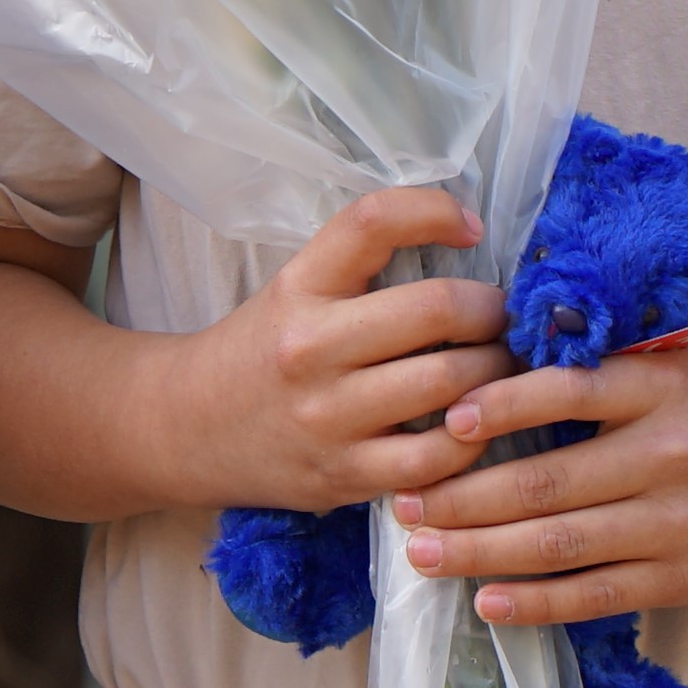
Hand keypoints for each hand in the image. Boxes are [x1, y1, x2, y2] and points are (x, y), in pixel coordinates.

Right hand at [163, 186, 518, 516]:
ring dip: (496, 374)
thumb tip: (469, 233)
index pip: (373, 221)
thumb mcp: (297, 286)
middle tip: (501, 318)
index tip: (471, 229)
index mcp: (301, 285)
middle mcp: (311, 347)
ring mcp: (328, 417)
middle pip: (436, 310)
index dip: (437, 211)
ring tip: (499, 369)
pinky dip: (471, 441)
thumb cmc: (263, 349)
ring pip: (448, 386)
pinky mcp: (344, 476)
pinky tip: (471, 426)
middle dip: (491, 311)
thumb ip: (366, 262)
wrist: (187, 429)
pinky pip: (436, 459)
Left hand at [393, 347, 687, 627]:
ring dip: (479, 552)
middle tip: (403, 501)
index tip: (443, 420)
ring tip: (421, 553)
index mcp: (660, 387)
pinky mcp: (679, 581)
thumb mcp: (674, 367)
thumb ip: (599, 360)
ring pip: (557, 544)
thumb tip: (489, 349)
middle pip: (545, 483)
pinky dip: (533, 603)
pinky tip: (485, 600)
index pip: (568, 391)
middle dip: (461, 497)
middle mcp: (667, 455)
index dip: (500, 405)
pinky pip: (592, 595)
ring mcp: (673, 525)